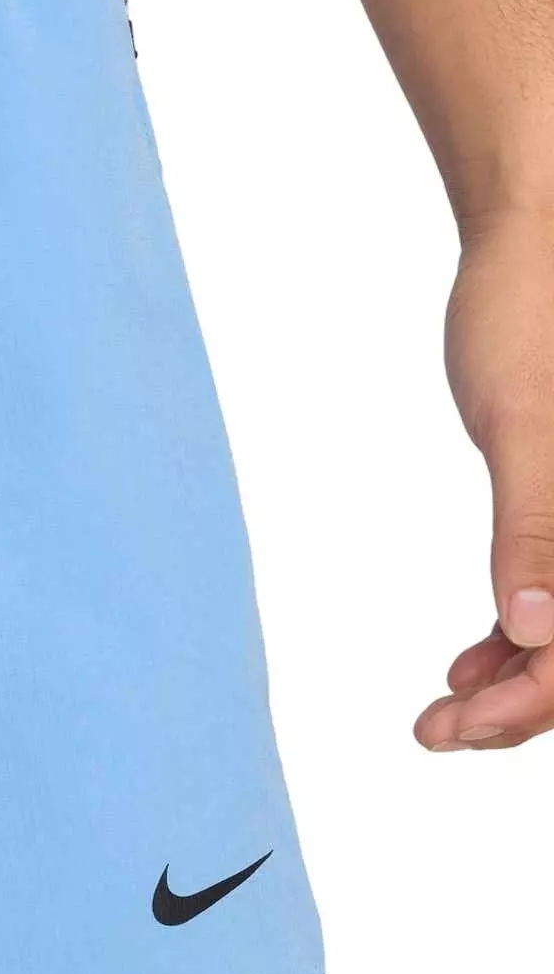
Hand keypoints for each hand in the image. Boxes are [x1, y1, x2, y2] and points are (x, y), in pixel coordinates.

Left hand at [417, 209, 553, 750]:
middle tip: (433, 733)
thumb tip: (531, 629)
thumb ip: (538, 527)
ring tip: (442, 711)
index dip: (540, 696)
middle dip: (527, 702)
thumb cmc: (533, 313)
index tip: (460, 724)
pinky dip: (524, 631)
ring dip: (524, 676)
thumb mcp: (525, 425)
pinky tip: (468, 659)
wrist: (534, 240)